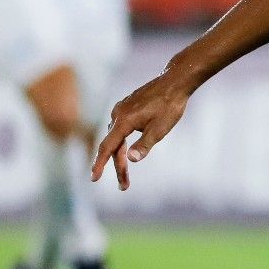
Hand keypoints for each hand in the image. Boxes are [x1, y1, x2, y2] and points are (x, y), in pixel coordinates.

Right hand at [91, 71, 194, 189]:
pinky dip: (122, 142)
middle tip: (124, 187)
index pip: (107, 146)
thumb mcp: (160, 129)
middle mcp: (118, 114)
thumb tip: (130, 159)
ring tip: (126, 175)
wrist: (175, 81)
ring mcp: (121, 109)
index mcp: (124, 121)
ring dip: (120, 156)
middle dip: (118, 167)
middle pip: (113, 145)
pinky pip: (120, 128)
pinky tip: (127, 150)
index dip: (100, 164)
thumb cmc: (170, 105)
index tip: (93, 178)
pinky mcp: (127, 107)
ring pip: (116, 137)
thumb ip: (145, 145)